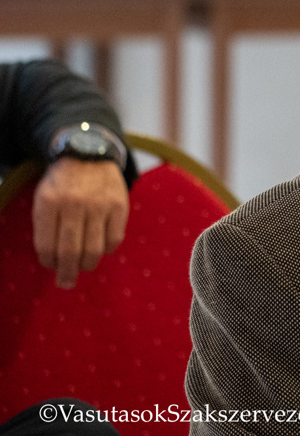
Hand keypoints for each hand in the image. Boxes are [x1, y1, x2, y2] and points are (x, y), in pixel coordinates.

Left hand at [32, 159, 129, 288]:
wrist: (89, 153)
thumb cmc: (62, 183)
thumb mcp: (44, 198)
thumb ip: (46, 226)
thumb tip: (54, 260)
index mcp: (49, 203)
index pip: (47, 246)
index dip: (48, 262)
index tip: (51, 266)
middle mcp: (74, 204)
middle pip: (71, 251)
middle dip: (67, 273)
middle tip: (66, 282)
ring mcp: (99, 205)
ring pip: (94, 249)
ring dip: (87, 264)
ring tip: (84, 266)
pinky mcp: (120, 205)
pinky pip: (114, 239)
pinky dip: (107, 249)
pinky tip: (101, 246)